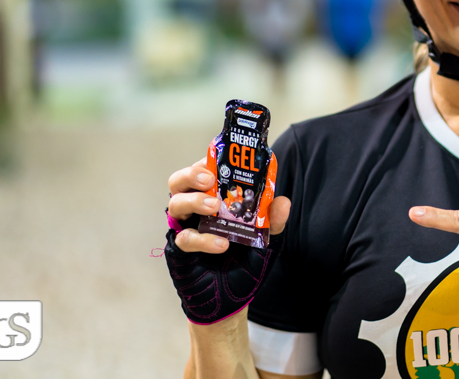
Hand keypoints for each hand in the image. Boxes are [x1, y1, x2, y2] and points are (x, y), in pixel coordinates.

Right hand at [164, 157, 290, 324]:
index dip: (207, 161)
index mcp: (214, 199)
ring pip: (175, 204)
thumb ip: (272, 220)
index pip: (203, 172)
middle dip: (191, 175)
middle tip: (209, 179)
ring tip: (214, 207)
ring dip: (195, 201)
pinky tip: (221, 244)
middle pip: (179, 182)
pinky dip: (202, 239)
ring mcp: (185, 228)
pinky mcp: (179, 251)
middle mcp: (195, 210)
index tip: (217, 159)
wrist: (233, 300)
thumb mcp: (265, 239)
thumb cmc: (245, 263)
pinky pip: (183, 238)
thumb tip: (282, 202)